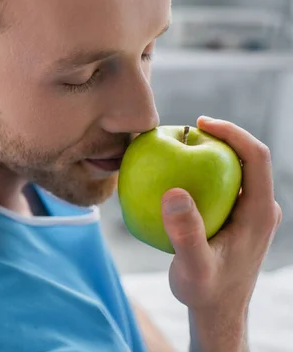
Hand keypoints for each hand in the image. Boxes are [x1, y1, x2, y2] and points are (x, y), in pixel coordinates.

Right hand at [161, 116, 281, 350]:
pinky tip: (175, 177)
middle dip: (218, 137)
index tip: (201, 122)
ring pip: (234, 170)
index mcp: (260, 212)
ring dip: (209, 154)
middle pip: (247, 158)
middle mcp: (261, 208)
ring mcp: (250, 213)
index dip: (232, 132)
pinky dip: (201, 173)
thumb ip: (185, 233)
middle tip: (184, 130)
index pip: (256, 157)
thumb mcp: (193, 267)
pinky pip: (222, 185)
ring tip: (179, 147)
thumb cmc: (205, 292)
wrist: (217, 311)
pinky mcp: (238, 218)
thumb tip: (174, 192)